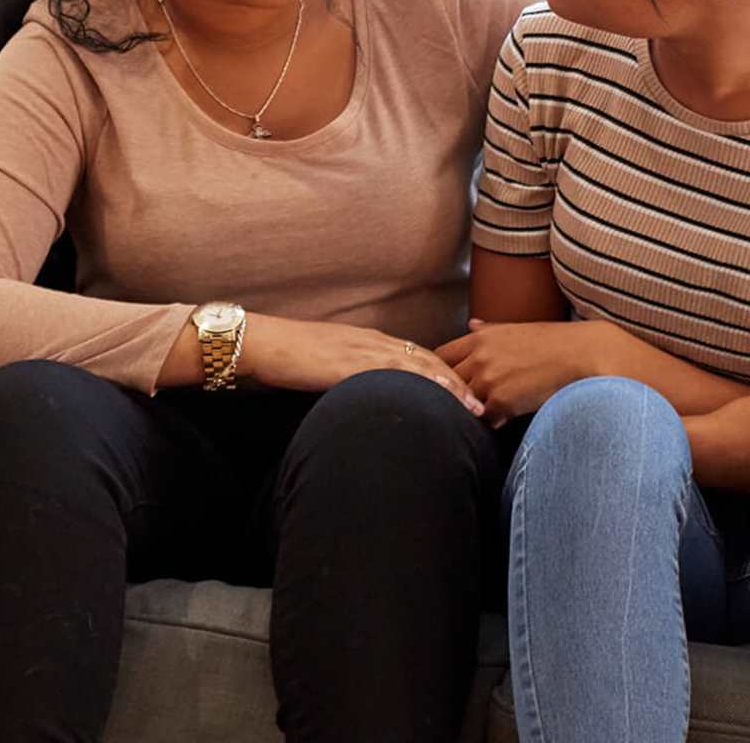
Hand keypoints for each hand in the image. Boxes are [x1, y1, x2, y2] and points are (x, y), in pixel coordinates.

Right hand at [243, 314, 483, 415]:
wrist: (261, 343)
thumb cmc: (288, 358)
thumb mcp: (326, 367)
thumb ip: (350, 376)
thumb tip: (366, 397)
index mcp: (369, 342)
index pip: (418, 357)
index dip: (447, 376)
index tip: (469, 394)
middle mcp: (373, 342)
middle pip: (429, 360)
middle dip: (461, 381)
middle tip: (488, 403)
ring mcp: (364, 350)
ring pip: (420, 365)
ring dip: (452, 386)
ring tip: (477, 407)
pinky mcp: (352, 363)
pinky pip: (396, 373)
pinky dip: (422, 384)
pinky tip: (440, 396)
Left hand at [434, 319, 601, 425]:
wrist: (586, 355)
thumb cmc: (555, 342)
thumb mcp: (517, 329)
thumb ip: (489, 330)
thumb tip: (471, 323)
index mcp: (480, 338)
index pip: (439, 356)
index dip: (438, 371)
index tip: (444, 381)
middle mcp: (479, 358)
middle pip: (445, 381)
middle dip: (450, 393)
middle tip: (461, 403)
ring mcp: (489, 380)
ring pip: (462, 403)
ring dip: (471, 410)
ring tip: (484, 412)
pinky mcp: (502, 402)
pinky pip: (484, 420)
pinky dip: (491, 422)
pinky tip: (503, 420)